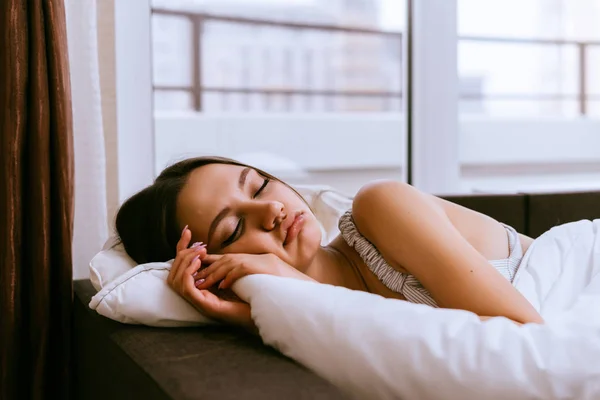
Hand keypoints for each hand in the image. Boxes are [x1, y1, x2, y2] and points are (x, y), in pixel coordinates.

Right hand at [166, 226, 255, 332]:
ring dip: (184, 264)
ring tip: (198, 255)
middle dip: (181, 256)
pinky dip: (188, 274)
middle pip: (172, 274)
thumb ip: (216, 264)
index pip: (180, 267)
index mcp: (197, 287)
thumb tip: (207, 249)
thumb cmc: (245, 292)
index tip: (187, 231)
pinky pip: (185, 287)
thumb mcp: (228, 273)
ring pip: (174, 281)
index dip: (181, 248)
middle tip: (197, 247)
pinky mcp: (202, 304)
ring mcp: (196, 300)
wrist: (258, 308)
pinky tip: (198, 264)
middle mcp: (194, 294)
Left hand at [194, 252, 314, 290]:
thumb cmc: (288, 287)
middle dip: (208, 268)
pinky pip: (242, 270)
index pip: (229, 260)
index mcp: (254, 261)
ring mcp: (259, 261)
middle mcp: (255, 258)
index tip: (199, 274)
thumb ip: (250, 278)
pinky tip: (223, 286)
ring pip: (230, 264)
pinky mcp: (263, 266)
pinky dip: (231, 276)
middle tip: (194, 278)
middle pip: (225, 259)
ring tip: (203, 283)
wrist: (306, 287)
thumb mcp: (265, 279)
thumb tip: (235, 286)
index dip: (213, 265)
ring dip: (215, 273)